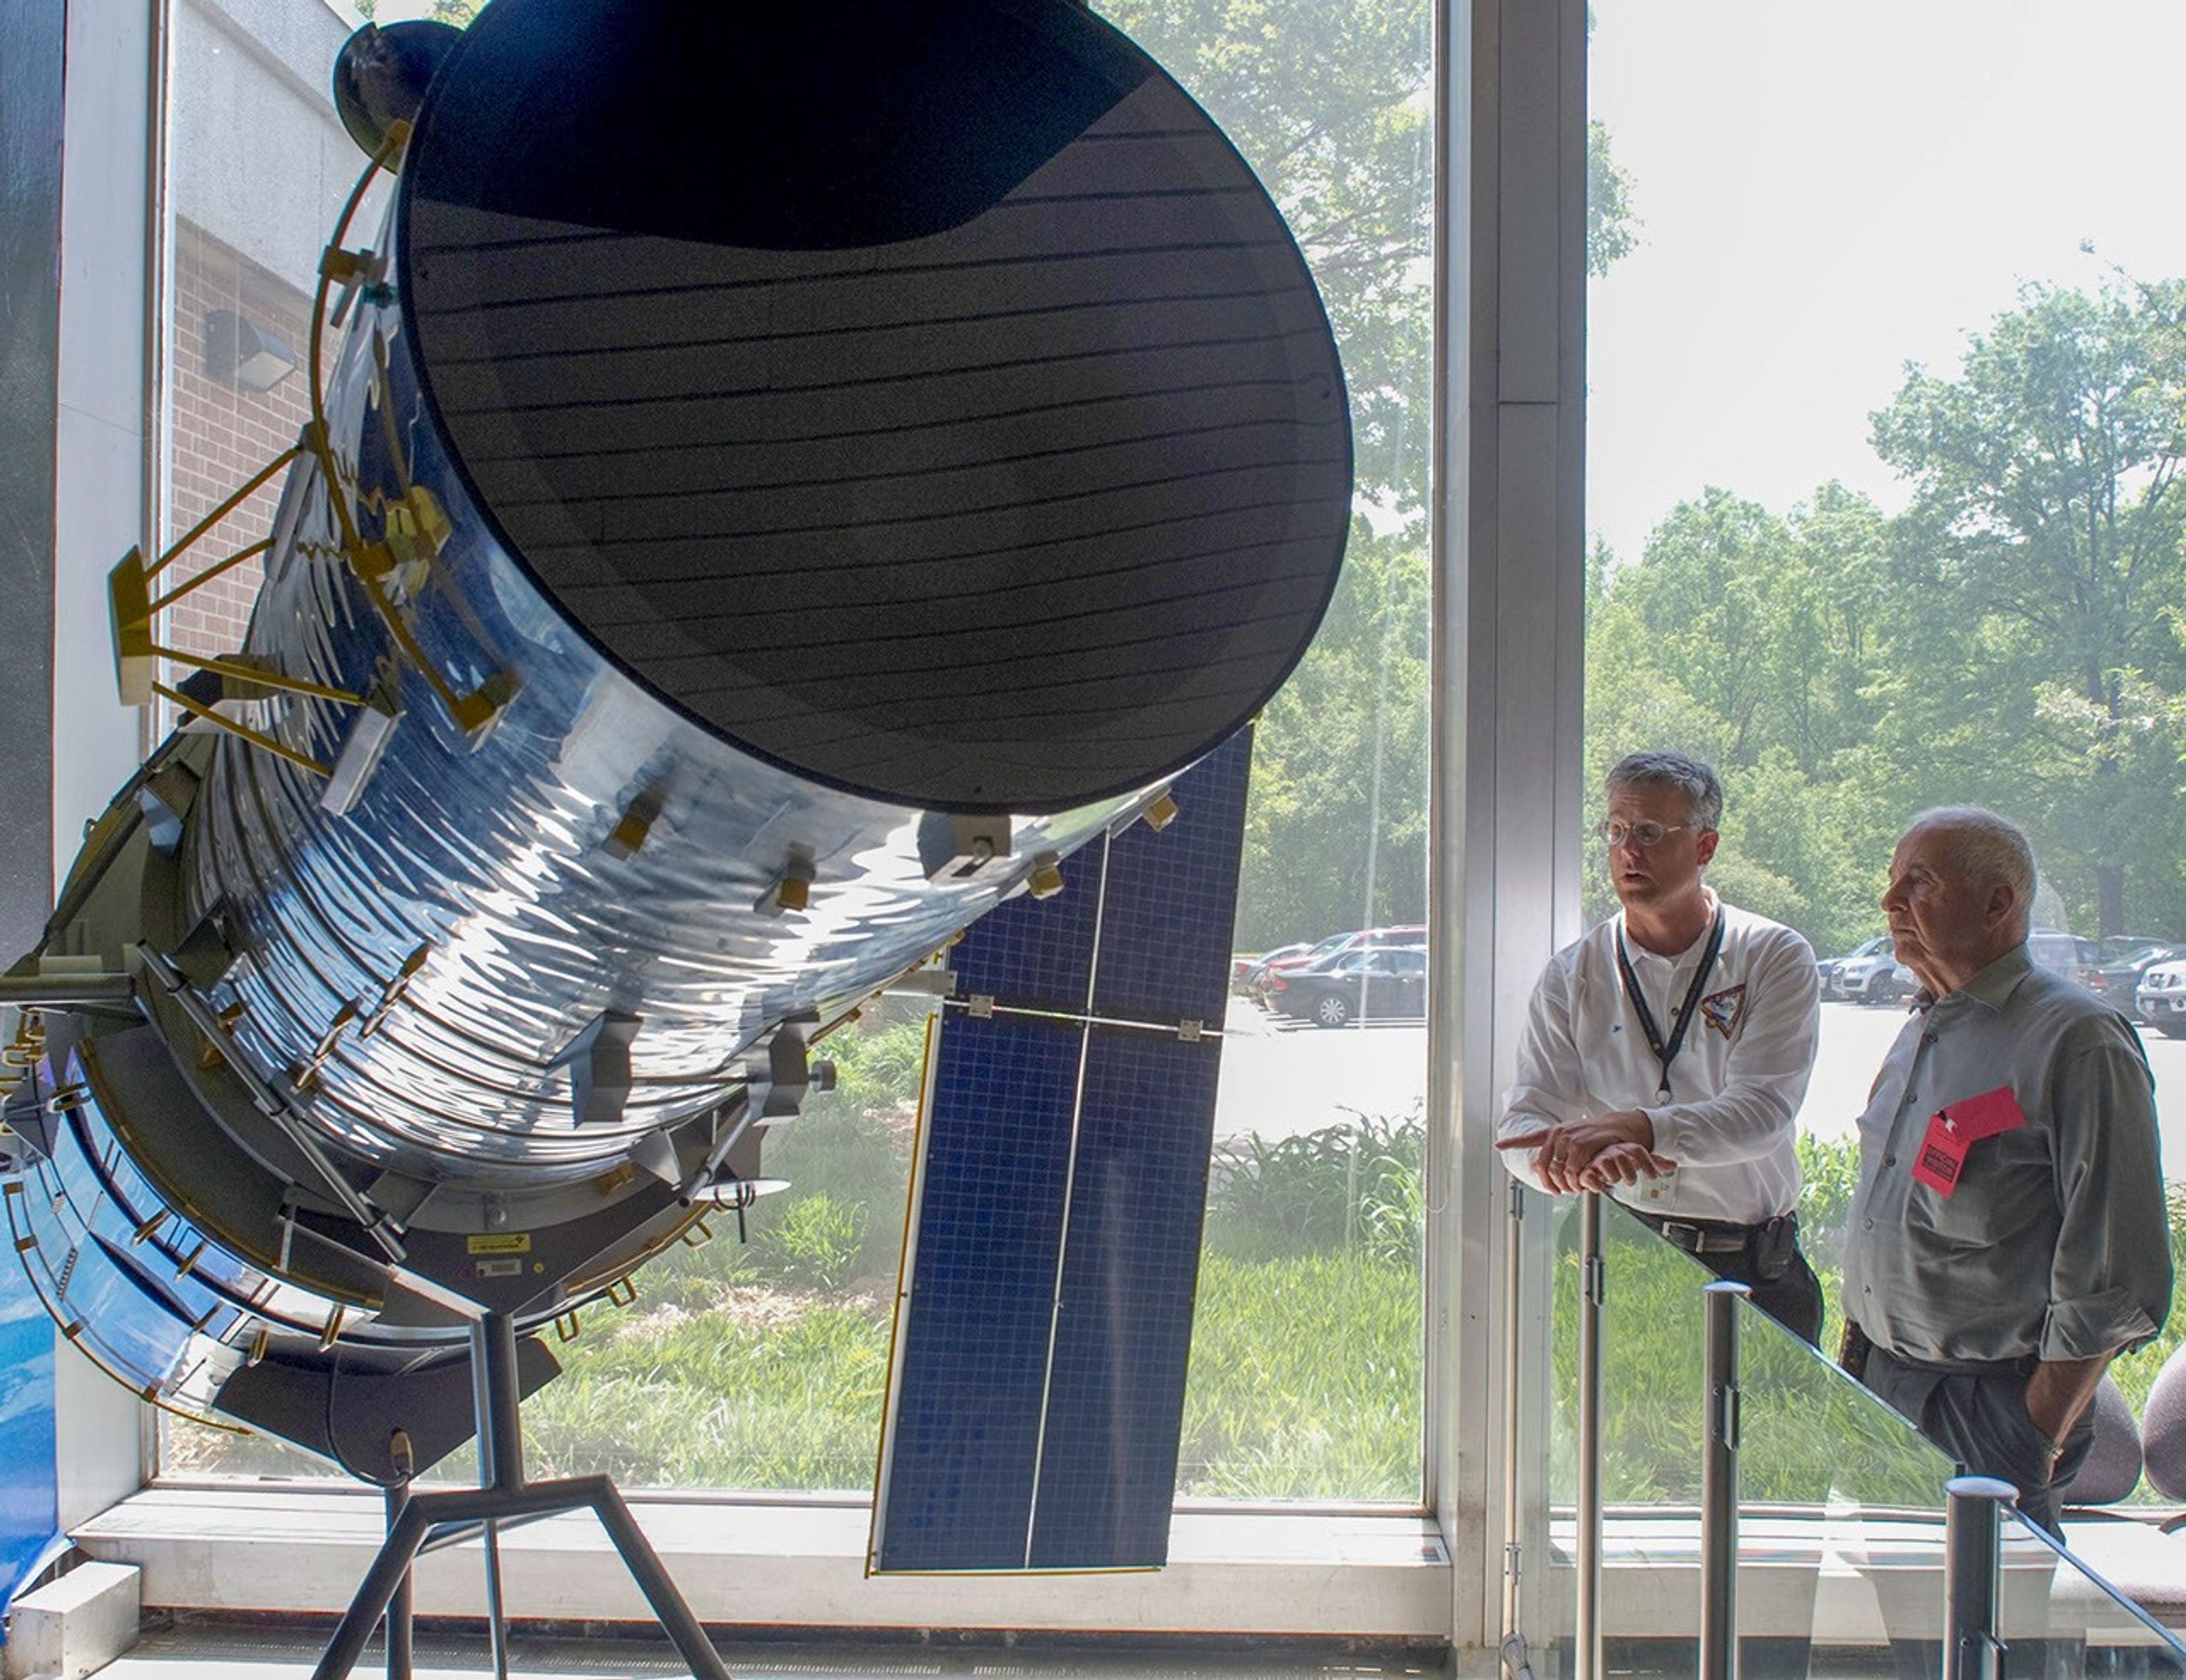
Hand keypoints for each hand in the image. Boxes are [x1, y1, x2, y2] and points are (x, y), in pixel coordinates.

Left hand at [1497, 1111, 1656, 1194]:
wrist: (1619, 1127)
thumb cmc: (1594, 1135)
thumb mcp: (1572, 1137)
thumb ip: (1555, 1149)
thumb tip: (1535, 1164)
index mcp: (1552, 1132)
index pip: (1528, 1138)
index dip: (1512, 1142)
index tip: (1497, 1145)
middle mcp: (1557, 1133)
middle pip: (1543, 1165)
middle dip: (1549, 1183)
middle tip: (1558, 1193)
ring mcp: (1570, 1138)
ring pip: (1558, 1170)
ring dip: (1564, 1185)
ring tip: (1572, 1191)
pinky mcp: (1584, 1144)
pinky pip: (1573, 1169)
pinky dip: (1576, 1181)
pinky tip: (1581, 1185)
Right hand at [1576, 1140, 1676, 1189]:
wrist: (1592, 1161)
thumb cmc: (1616, 1161)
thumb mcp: (1636, 1159)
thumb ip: (1654, 1162)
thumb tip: (1673, 1165)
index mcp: (1623, 1148)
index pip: (1636, 1150)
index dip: (1647, 1163)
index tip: (1653, 1176)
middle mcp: (1610, 1152)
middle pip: (1620, 1156)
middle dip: (1628, 1171)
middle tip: (1631, 1180)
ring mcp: (1597, 1161)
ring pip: (1605, 1162)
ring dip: (1613, 1175)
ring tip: (1615, 1180)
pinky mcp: (1585, 1172)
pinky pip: (1588, 1175)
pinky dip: (1594, 1182)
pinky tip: (1600, 1187)